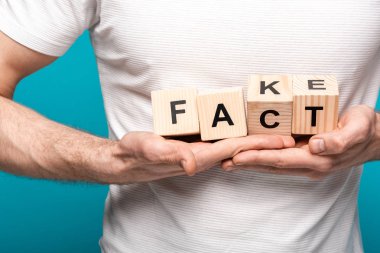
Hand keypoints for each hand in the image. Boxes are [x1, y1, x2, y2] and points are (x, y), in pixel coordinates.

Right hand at [104, 132, 293, 183]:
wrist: (129, 159)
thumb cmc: (138, 153)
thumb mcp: (150, 149)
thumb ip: (171, 154)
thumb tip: (192, 164)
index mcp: (200, 156)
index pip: (237, 148)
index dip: (261, 144)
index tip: (284, 140)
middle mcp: (205, 155)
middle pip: (242, 147)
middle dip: (267, 143)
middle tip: (292, 136)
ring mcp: (201, 150)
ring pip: (235, 143)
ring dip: (257, 139)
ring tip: (277, 131)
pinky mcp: (195, 144)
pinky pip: (223, 139)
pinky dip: (240, 134)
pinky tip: (246, 128)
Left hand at [222, 105, 379, 178]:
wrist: (374, 137)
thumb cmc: (365, 128)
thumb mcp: (358, 128)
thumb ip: (339, 139)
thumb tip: (316, 144)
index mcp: (318, 159)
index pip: (281, 159)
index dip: (258, 157)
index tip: (237, 156)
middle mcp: (308, 164)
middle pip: (270, 165)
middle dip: (246, 163)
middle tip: (222, 161)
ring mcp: (305, 162)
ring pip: (271, 164)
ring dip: (249, 163)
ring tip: (228, 161)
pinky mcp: (303, 155)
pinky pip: (277, 158)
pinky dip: (260, 157)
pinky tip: (249, 155)